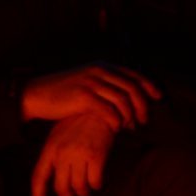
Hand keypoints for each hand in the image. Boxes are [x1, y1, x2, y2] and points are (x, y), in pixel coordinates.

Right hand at [21, 63, 160, 128]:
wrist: (37, 94)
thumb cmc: (64, 93)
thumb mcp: (87, 82)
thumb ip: (106, 85)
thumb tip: (127, 96)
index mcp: (102, 66)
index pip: (133, 74)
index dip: (149, 85)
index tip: (158, 97)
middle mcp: (99, 71)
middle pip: (133, 88)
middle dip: (143, 106)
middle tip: (144, 120)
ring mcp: (92, 83)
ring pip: (124, 100)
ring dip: (131, 116)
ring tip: (131, 127)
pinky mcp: (84, 97)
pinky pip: (109, 111)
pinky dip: (117, 122)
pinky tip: (116, 129)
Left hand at [30, 111, 119, 195]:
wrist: (100, 109)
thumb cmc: (80, 122)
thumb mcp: (60, 135)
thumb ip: (54, 154)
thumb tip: (55, 177)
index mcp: (50, 148)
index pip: (38, 177)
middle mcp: (62, 153)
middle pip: (61, 188)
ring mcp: (78, 155)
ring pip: (79, 188)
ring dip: (84, 194)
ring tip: (87, 192)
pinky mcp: (96, 156)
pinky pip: (94, 182)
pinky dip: (96, 186)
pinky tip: (98, 183)